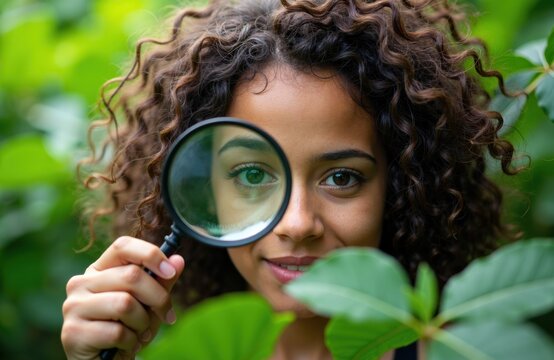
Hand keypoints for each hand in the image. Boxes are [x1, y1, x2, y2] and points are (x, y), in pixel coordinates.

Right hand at [61, 236, 184, 359]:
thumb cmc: (127, 330)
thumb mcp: (149, 304)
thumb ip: (162, 282)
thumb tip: (178, 260)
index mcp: (99, 270)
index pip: (122, 246)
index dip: (150, 254)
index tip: (170, 272)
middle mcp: (81, 283)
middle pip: (131, 275)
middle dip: (158, 298)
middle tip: (166, 316)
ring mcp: (74, 306)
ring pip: (125, 303)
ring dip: (143, 323)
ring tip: (140, 333)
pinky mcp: (72, 332)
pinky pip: (116, 331)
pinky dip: (130, 342)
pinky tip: (125, 346)